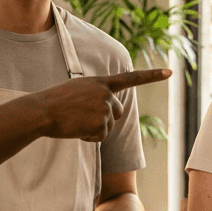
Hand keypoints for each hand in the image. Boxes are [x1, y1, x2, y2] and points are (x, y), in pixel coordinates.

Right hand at [30, 69, 170, 141]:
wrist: (41, 111)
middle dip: (104, 119)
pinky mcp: (101, 122)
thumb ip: (94, 93)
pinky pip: (100, 137)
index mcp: (100, 81)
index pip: (131, 78)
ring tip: (74, 121)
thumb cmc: (53, 102)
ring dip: (93, 129)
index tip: (170, 72)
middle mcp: (106, 92)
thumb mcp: (76, 89)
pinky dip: (88, 137)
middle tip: (80, 117)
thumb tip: (103, 107)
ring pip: (108, 126)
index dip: (152, 76)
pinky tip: (75, 129)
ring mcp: (104, 107)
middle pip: (117, 112)